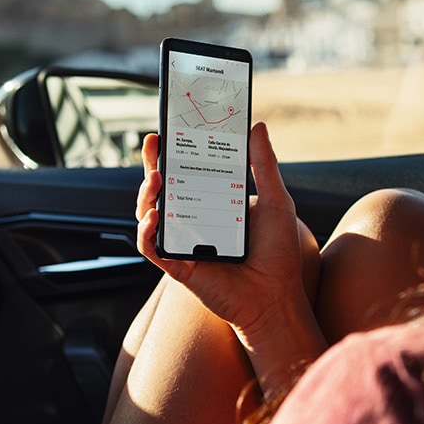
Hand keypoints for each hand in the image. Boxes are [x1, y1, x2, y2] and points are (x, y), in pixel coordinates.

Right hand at [137, 123, 323, 378]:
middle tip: (153, 142)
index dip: (176, 151)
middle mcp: (194, 221)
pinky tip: (154, 218)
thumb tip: (256, 127)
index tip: (172, 129)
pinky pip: (151, 247)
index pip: (188, 172)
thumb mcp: (276, 200)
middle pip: (163, 188)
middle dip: (153, 164)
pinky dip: (146, 232)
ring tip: (156, 178)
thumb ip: (264, 164)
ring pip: (149, 214)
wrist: (276, 296)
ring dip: (146, 194)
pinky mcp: (177, 265)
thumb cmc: (278, 253)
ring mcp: (182, 243)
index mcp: (214, 203)